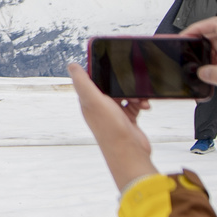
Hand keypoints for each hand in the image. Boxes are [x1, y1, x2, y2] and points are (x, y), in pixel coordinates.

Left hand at [67, 63, 156, 190]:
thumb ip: (83, 82)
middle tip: (131, 85)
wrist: (130, 152)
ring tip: (140, 100)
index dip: (103, 72)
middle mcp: (100, 107)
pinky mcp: (126, 119)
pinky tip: (145, 106)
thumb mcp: (94, 101)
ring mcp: (114, 114)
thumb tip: (72, 65)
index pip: (93, 80)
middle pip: (112, 86)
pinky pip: (134, 105)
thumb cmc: (111, 130)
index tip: (113, 64)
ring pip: (124, 95)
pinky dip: (140, 103)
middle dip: (123, 84)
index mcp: (88, 102)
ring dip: (134, 94)